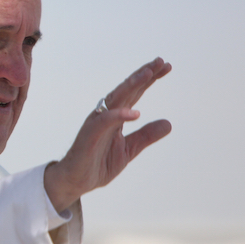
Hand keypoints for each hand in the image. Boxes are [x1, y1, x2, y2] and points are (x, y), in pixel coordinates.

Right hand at [44, 57, 171, 211]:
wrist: (76, 181)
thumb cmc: (97, 163)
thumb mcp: (129, 150)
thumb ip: (146, 136)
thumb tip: (168, 123)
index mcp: (115, 116)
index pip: (135, 93)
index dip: (149, 79)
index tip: (165, 66)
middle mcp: (106, 114)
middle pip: (127, 90)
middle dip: (143, 75)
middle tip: (160, 62)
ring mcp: (97, 123)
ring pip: (115, 99)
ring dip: (131, 85)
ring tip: (147, 74)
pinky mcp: (89, 135)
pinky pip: (104, 122)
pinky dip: (118, 115)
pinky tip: (135, 112)